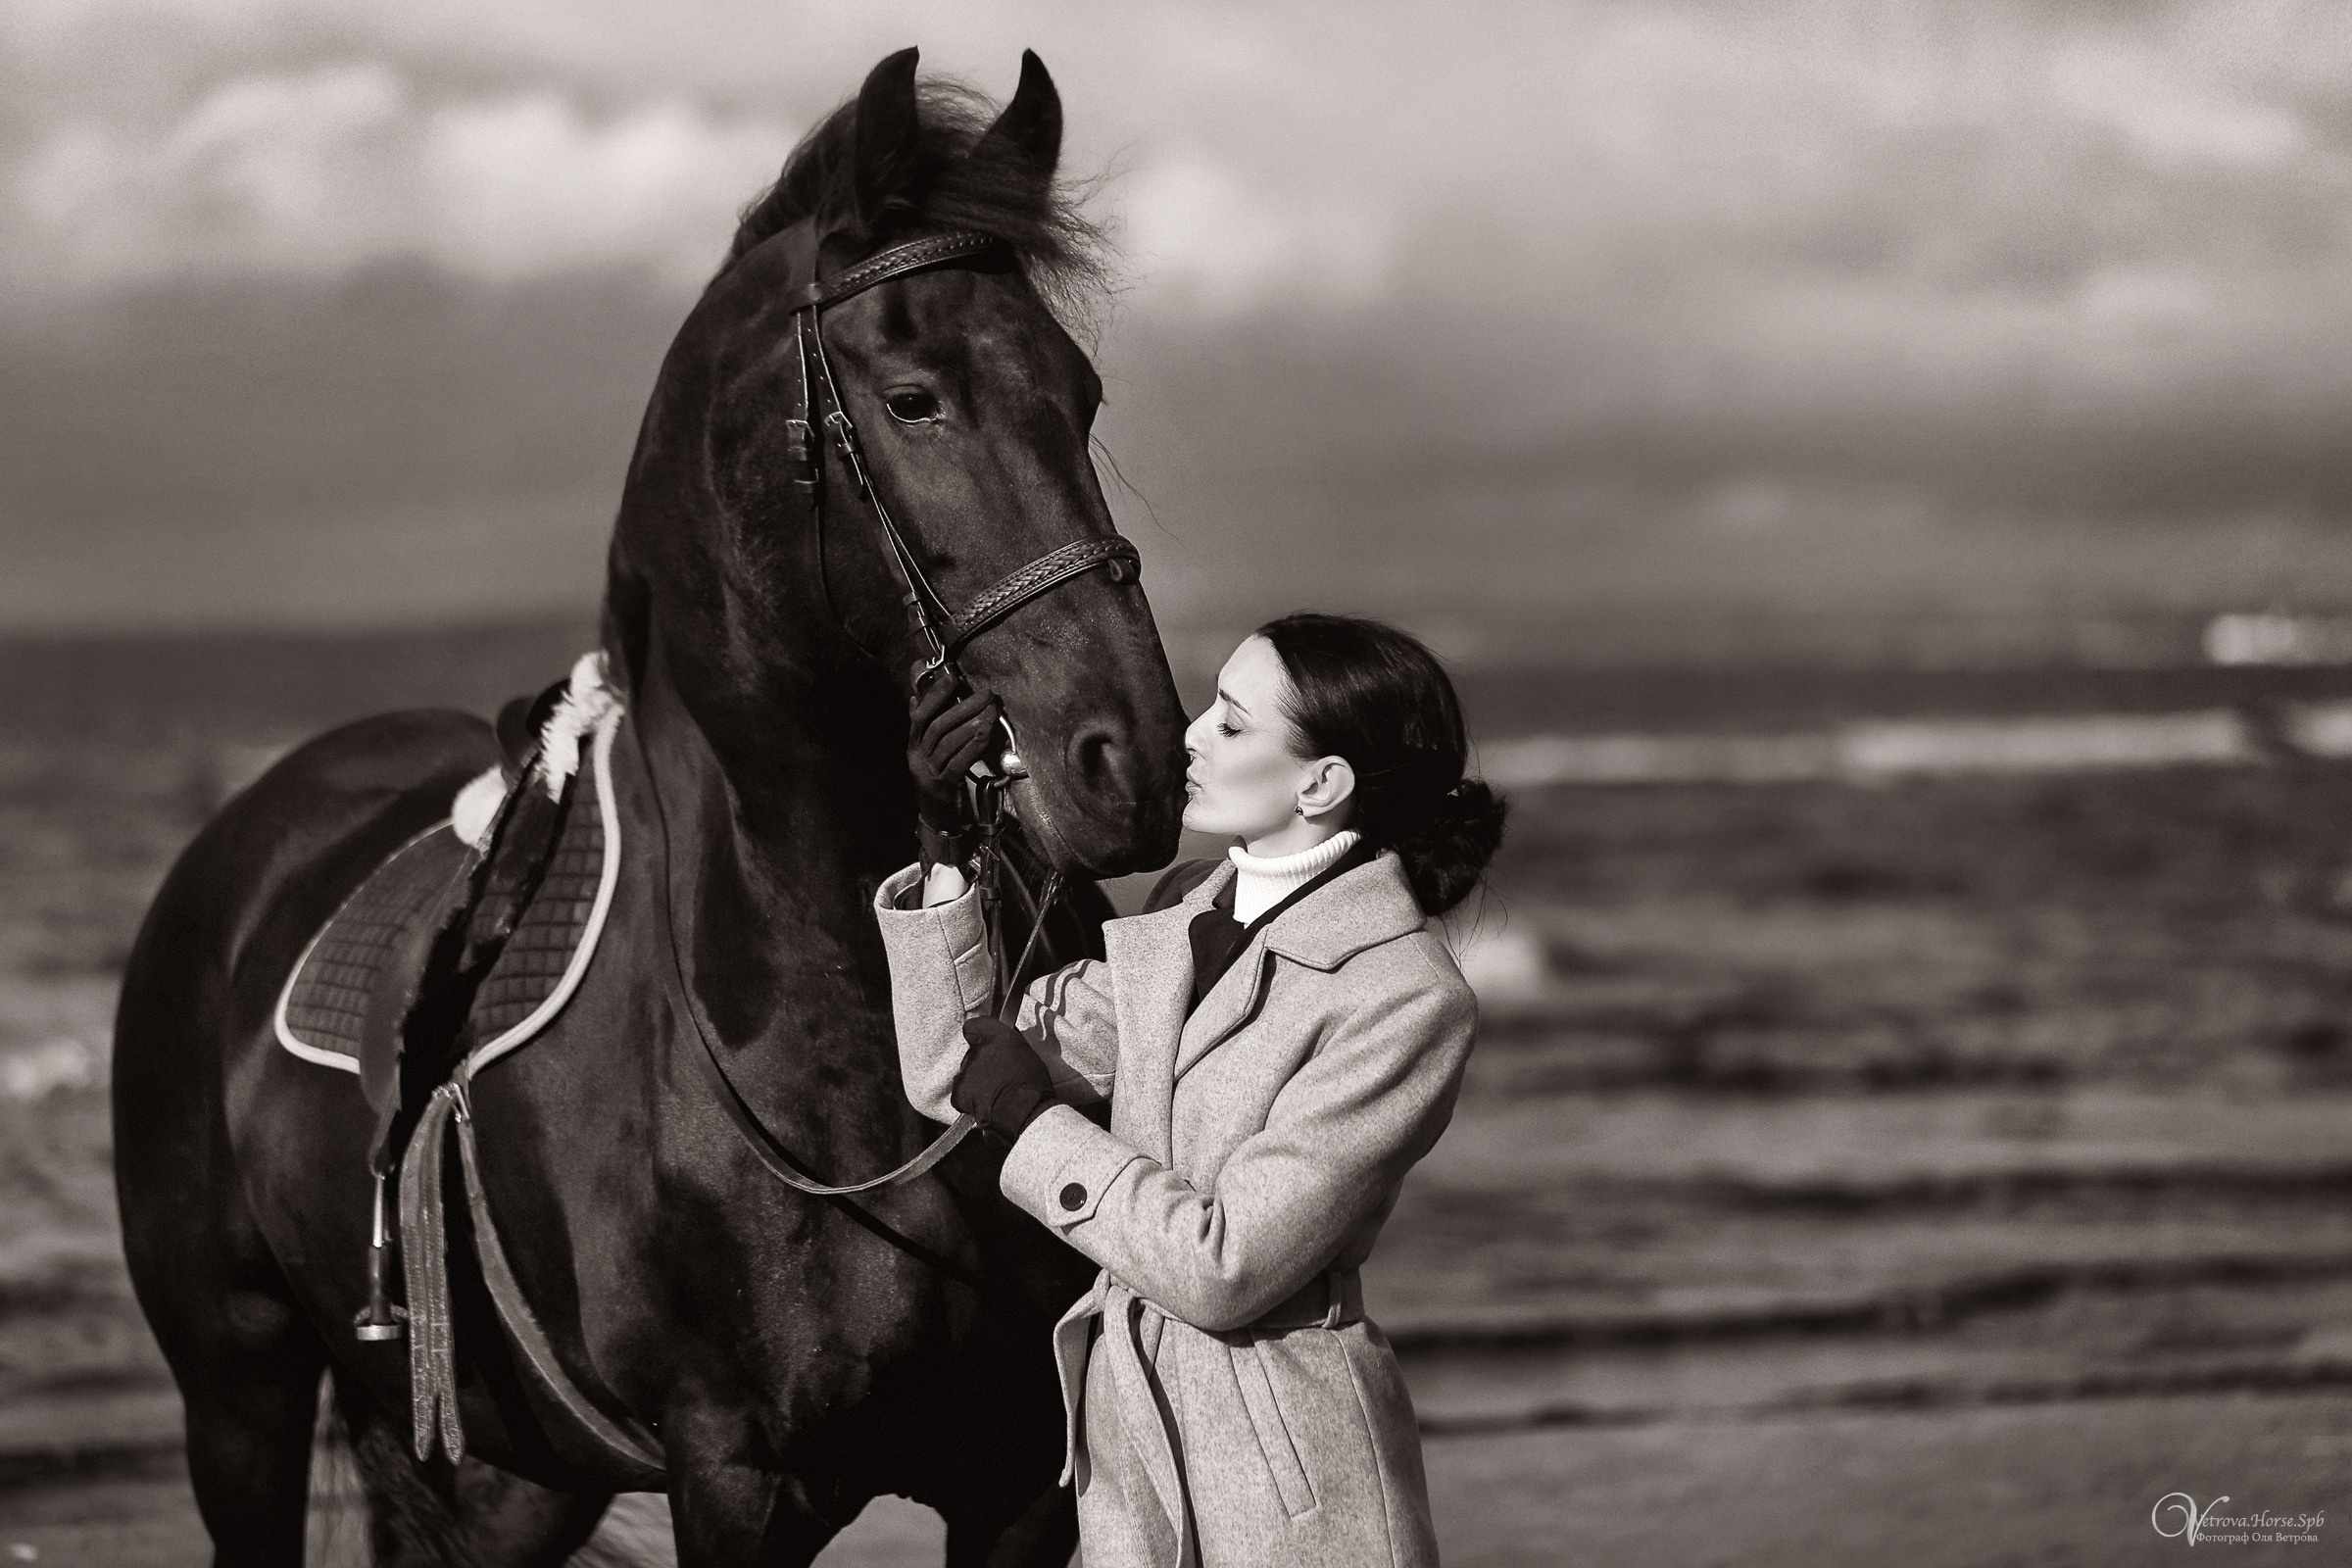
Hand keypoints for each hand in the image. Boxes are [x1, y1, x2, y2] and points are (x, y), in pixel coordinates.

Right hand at [907, 664, 1002, 831]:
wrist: (938, 823)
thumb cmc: (939, 785)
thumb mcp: (929, 756)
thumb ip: (925, 730)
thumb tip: (916, 699)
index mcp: (913, 748)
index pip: (919, 716)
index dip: (934, 695)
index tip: (951, 678)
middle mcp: (917, 758)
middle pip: (938, 725)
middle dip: (963, 706)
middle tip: (985, 694)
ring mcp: (928, 773)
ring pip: (948, 741)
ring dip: (973, 723)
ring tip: (991, 711)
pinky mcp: (943, 787)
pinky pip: (960, 761)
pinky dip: (975, 745)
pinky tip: (988, 733)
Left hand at [951, 1016, 1053, 1145]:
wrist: (1026, 1112)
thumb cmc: (1033, 1088)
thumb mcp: (1028, 1057)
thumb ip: (1009, 1048)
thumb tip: (1002, 1048)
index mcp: (1001, 1037)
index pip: (974, 1026)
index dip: (975, 1035)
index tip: (978, 1041)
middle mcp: (981, 1049)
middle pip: (972, 1054)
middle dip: (980, 1065)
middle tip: (995, 1079)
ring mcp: (968, 1069)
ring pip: (966, 1074)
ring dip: (975, 1083)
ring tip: (992, 1095)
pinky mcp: (960, 1090)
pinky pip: (959, 1093)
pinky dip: (967, 1100)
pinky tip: (984, 1105)